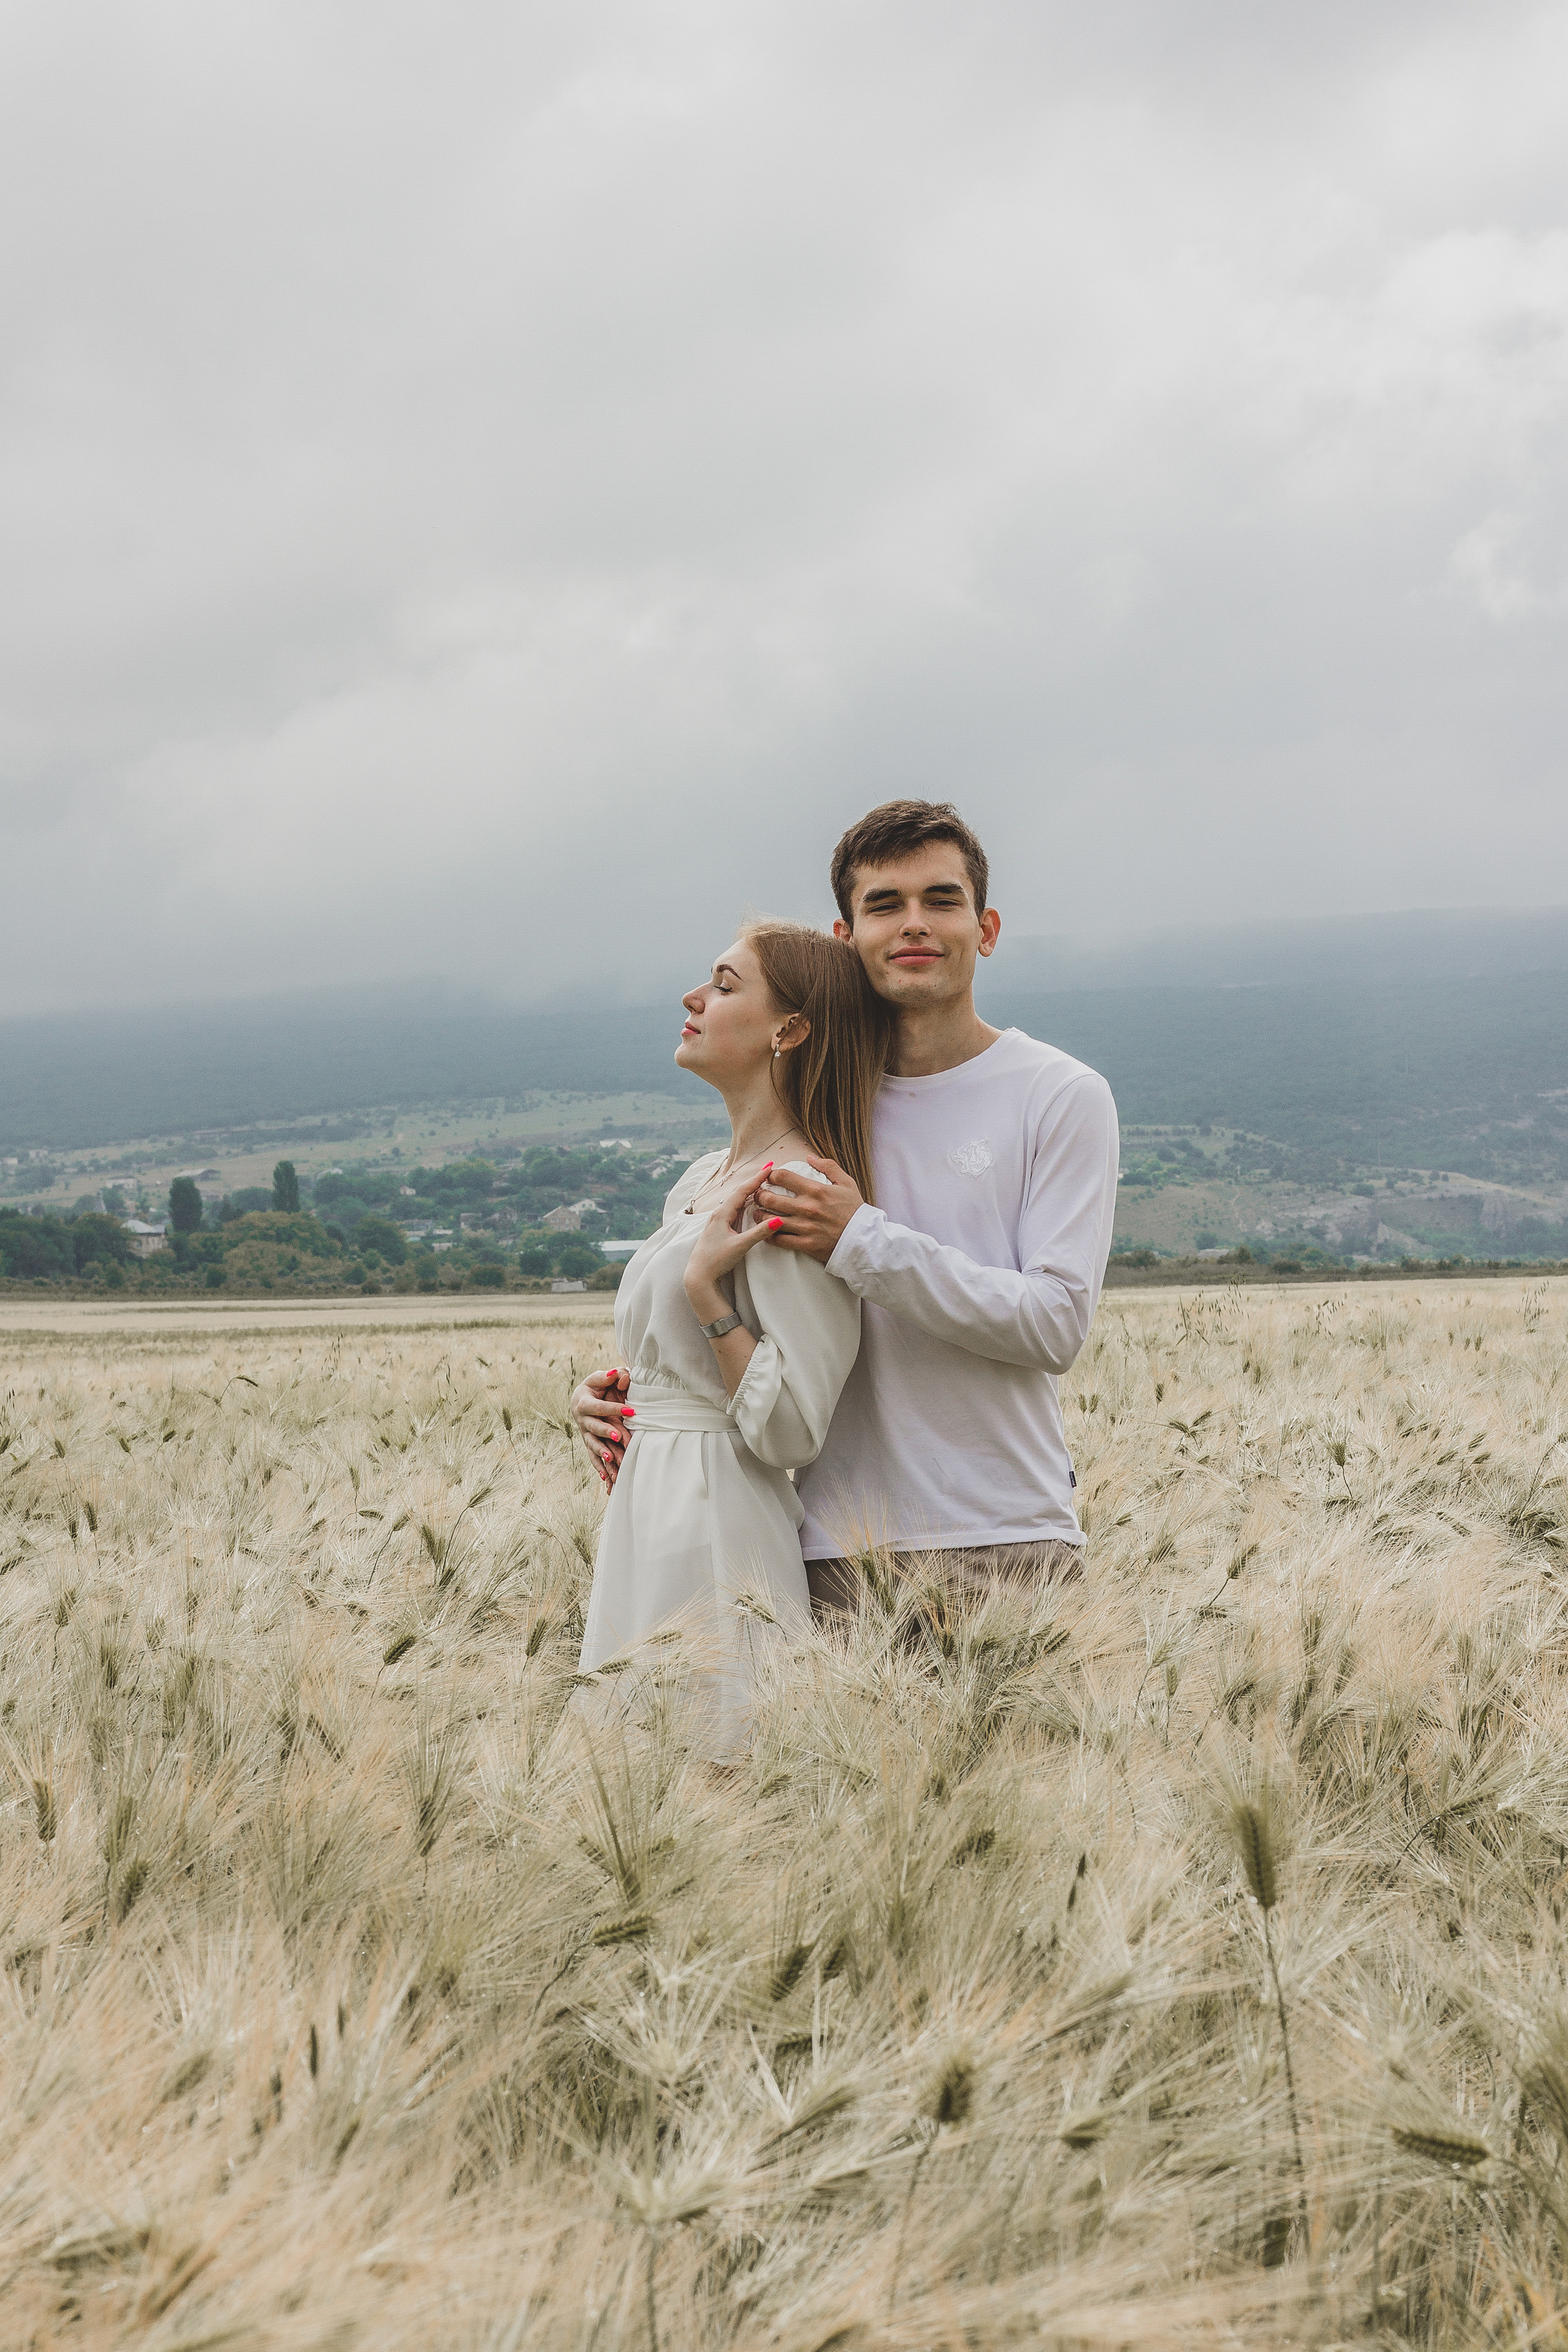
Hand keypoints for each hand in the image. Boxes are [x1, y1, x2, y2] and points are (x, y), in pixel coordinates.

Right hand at [570, 1365, 633, 1490]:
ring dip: (602, 1452)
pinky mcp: (589, 1443)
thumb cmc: (595, 1386)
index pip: (599, 1407)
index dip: (614, 1408)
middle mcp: (582, 1420)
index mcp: (584, 1403)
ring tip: (611, 1459)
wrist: (581, 1399)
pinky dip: (599, 1466)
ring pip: (593, 1444)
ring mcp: (585, 1433)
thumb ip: (608, 1376)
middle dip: (606, 1432)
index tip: (631, 1410)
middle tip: (619, 1437)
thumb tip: (616, 1374)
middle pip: (594, 1428)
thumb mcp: (599, 1378)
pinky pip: (593, 1457)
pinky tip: (605, 1477)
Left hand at [682, 1169, 782, 1321]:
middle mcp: (718, 1214)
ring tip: (762, 1182)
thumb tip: (778, 1220)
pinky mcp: (718, 1228)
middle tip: (768, 1170)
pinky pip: (734, 1209)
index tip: (769, 1166)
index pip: (742, 1191)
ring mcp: (717, 1221)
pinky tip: (749, 1203)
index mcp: (722, 1214)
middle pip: (739, 1192)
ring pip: (735, 1201)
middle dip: (754, 1181)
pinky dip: (744, 1202)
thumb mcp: (740, 1246)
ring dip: (749, 1191)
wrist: (699, 1275)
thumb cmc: (716, 1260)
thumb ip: (759, 1233)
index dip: (757, 1178)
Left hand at [756, 1157, 863, 1264]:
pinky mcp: (805, 1244)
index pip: (783, 1177)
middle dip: (759, 1195)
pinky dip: (768, 1235)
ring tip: (758, 1212)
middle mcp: (807, 1208)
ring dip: (759, 1215)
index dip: (771, 1175)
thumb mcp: (847, 1183)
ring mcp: (805, 1227)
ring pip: (769, 1220)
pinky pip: (778, 1240)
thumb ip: (828, 1166)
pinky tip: (766, 1231)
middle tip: (758, 1195)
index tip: (769, 1178)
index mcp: (816, 1190)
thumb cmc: (855, 1211)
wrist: (864, 1241)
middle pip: (770, 1198)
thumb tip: (809, 1156)